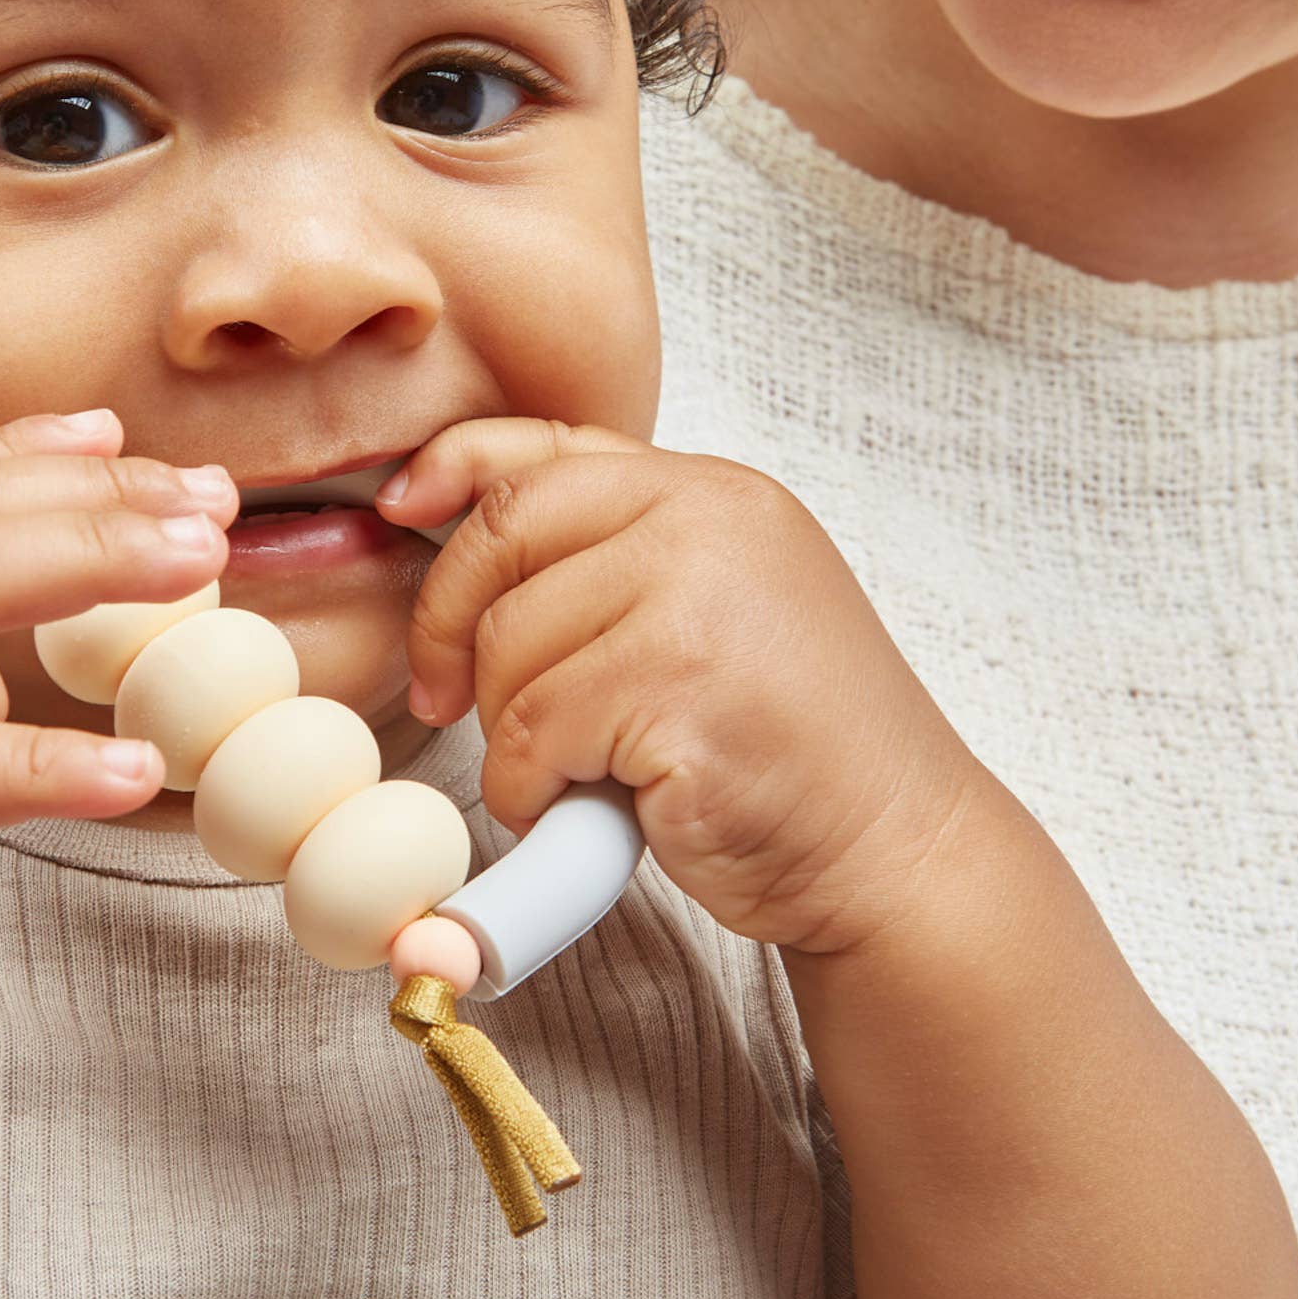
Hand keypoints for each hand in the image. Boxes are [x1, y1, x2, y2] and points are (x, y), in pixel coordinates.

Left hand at [378, 419, 990, 957]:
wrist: (898, 852)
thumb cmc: (797, 749)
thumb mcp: (718, 608)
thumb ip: (620, 561)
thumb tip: (460, 528)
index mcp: (715, 493)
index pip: (549, 446)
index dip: (454, 468)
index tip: (400, 507)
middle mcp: (710, 522)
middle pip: (504, 536)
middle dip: (448, 625)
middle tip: (446, 698)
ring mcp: (699, 600)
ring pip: (508, 649)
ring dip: (511, 733)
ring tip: (576, 770)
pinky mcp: (680, 691)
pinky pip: (534, 731)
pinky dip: (532, 787)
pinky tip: (589, 806)